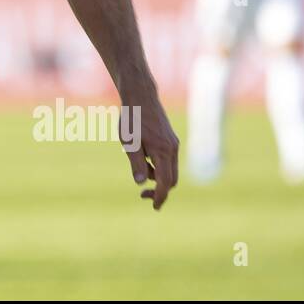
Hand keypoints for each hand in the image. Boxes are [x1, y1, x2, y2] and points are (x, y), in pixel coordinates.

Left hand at [122, 81, 178, 209]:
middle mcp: (173, 149)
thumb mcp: (129, 143)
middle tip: (142, 194)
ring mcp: (173, 144)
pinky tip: (141, 153)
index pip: (165, 182)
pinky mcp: (170, 140)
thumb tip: (140, 183)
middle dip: (159, 189)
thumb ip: (136, 163)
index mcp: (163, 152)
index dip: (159, 196)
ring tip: (134, 159)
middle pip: (171, 179)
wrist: (141, 97)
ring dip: (155, 175)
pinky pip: (167, 159)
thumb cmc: (132, 119)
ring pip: (169, 169)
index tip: (153, 207)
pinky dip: (157, 165)